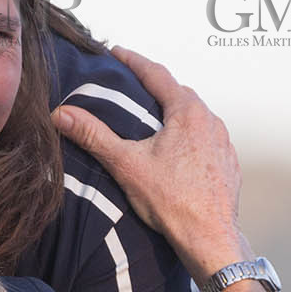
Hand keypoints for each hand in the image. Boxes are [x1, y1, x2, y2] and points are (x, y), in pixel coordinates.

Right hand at [52, 47, 249, 287]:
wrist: (210, 239)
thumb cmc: (173, 202)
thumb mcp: (126, 164)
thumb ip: (94, 135)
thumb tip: (63, 114)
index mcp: (187, 113)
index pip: (156, 74)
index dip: (133, 61)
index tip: (116, 52)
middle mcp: (210, 121)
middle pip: (178, 93)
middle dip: (154, 86)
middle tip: (132, 84)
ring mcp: (223, 143)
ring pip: (195, 116)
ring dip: (174, 112)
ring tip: (152, 118)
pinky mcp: (227, 164)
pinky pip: (206, 139)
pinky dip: (188, 136)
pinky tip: (175, 151)